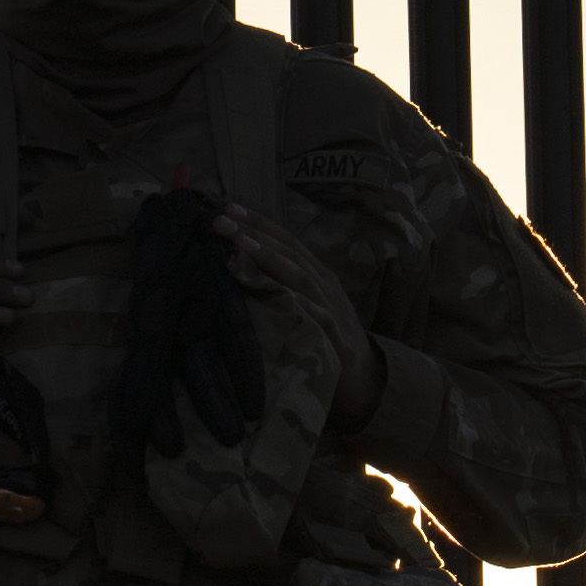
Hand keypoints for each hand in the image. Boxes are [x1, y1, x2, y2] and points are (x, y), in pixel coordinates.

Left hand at [213, 198, 379, 432]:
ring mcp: (331, 307)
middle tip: (222, 218)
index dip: (258, 223)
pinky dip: (298, 302)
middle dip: (254, 232)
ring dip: (269, 257)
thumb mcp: (303, 306)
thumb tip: (237, 268)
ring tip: (240, 243)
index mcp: (315, 274)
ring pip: (299, 275)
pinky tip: (277, 292)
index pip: (284, 241)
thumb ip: (279, 287)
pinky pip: (317, 315)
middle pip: (288, 250)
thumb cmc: (325, 339)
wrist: (364, 378)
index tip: (227, 207)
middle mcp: (324, 284)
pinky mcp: (336, 336)